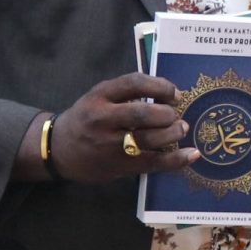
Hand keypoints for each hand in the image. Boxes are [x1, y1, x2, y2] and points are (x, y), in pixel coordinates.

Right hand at [40, 74, 199, 184]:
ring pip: (149, 139)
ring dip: (173, 134)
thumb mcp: (99, 97)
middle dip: (167, 114)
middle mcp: (103, 119)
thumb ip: (127, 93)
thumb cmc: (86, 118)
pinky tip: (191, 154)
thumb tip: (168, 94)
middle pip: (143, 114)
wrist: (59, 149)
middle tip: (176, 115)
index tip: (175, 94)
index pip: (134, 83)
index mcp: (99, 96)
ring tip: (181, 129)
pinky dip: (176, 160)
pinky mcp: (118, 166)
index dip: (160, 86)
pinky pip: (152, 163)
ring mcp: (110, 145)